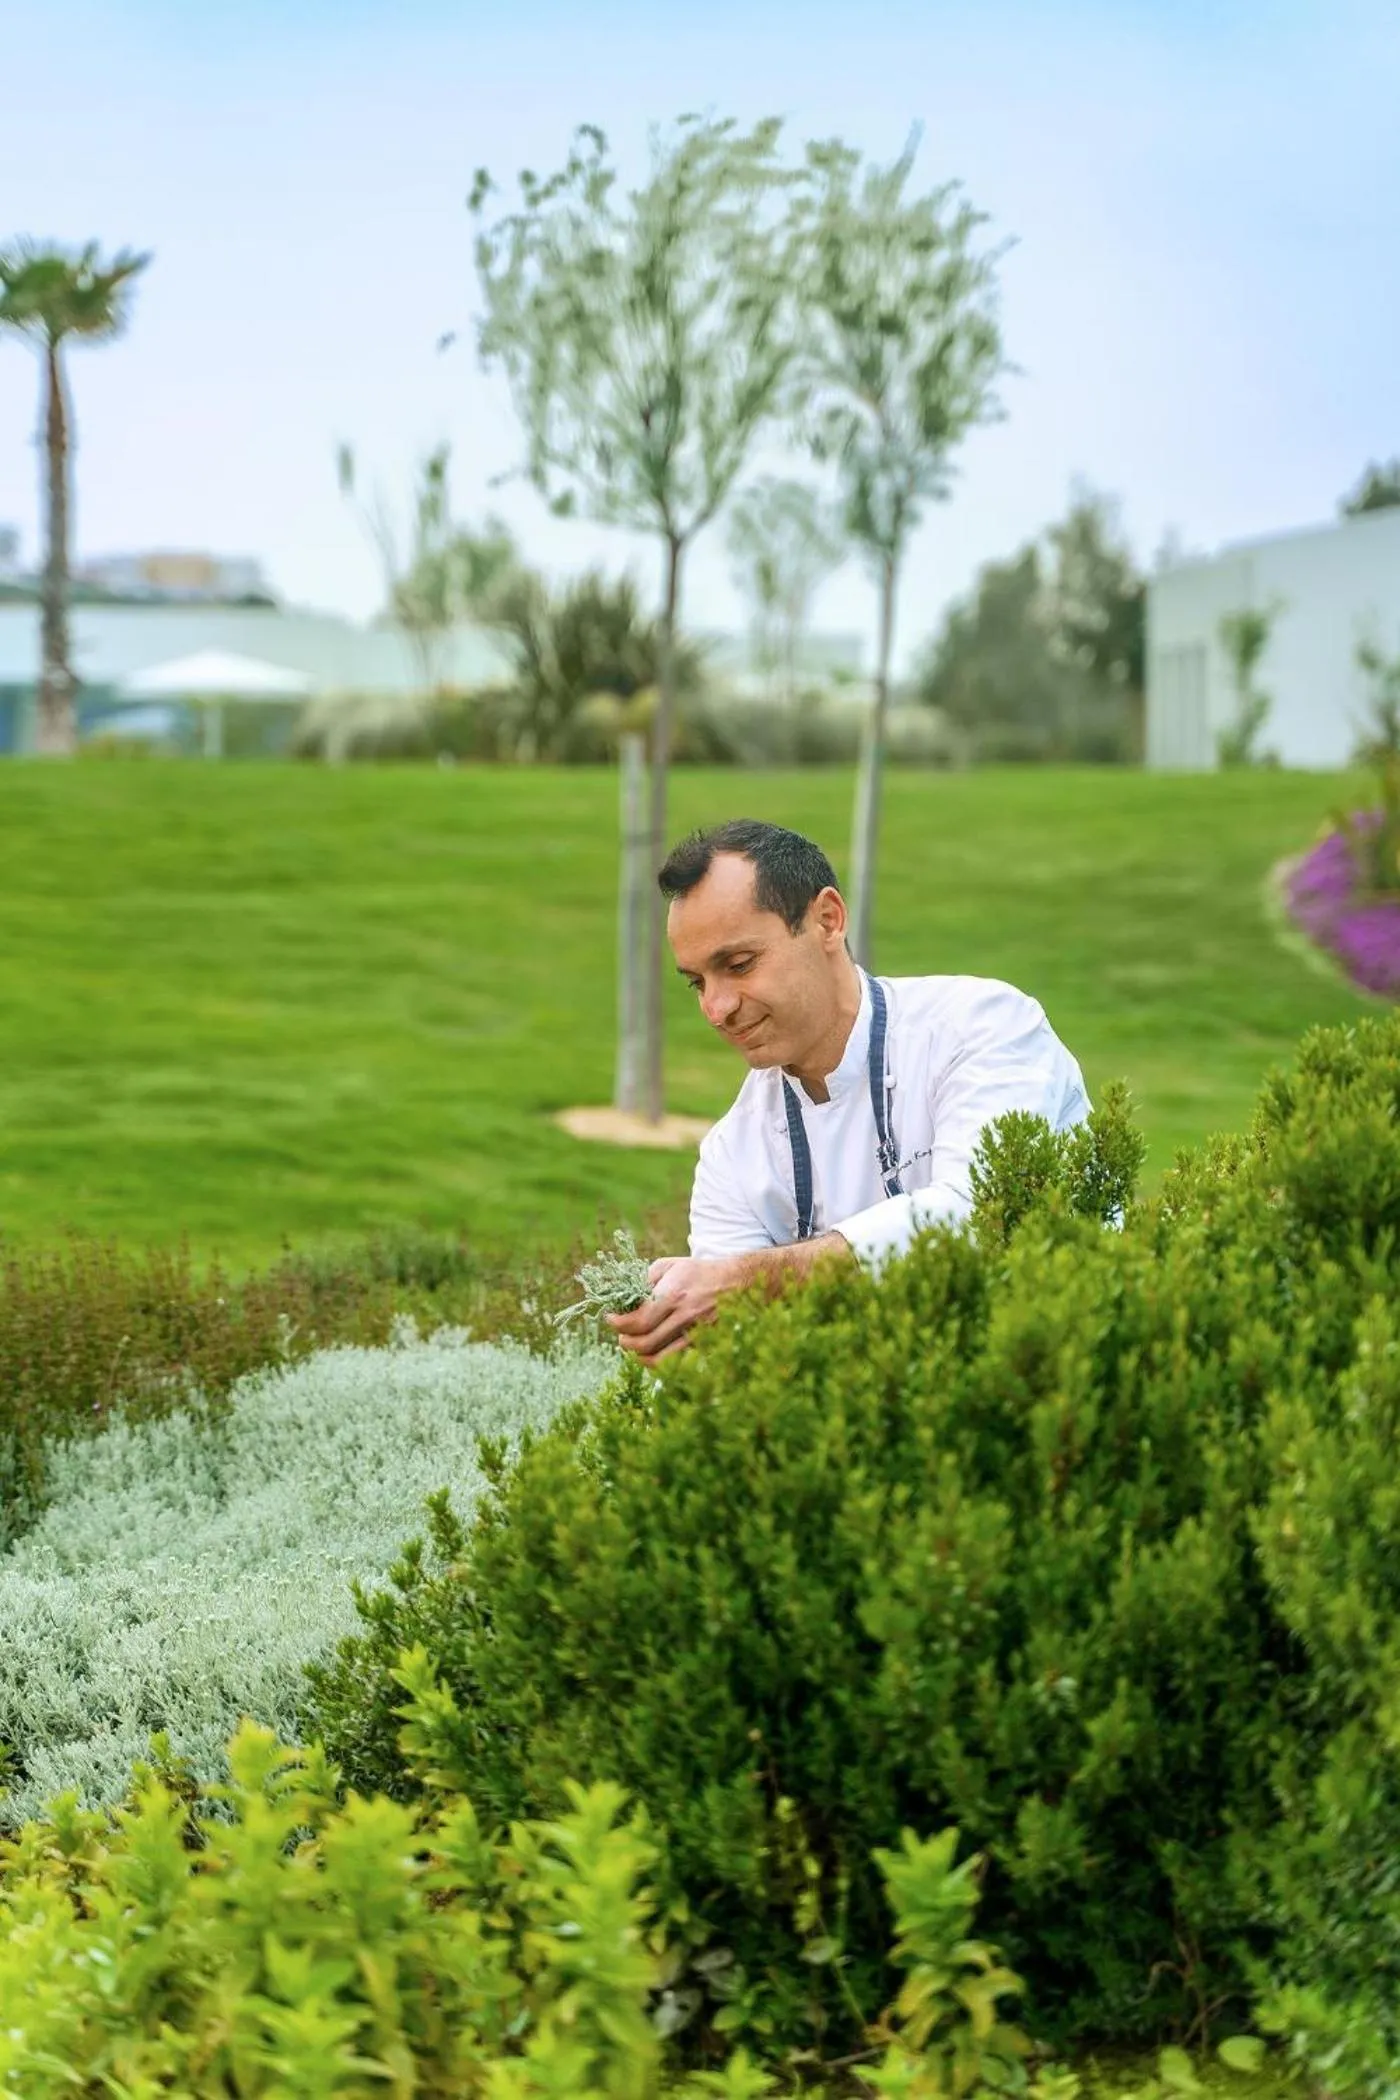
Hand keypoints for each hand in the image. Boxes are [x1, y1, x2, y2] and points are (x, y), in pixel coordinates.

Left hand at [607, 1255, 737, 1366]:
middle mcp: (684, 1316)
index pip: (638, 1321)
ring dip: (639, 1356)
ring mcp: (695, 1333)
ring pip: (659, 1360)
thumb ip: (644, 1280)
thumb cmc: (697, 1272)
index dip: (618, 1324)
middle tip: (620, 1335)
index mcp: (673, 1294)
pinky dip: (659, 1361)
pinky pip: (675, 1361)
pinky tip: (652, 1351)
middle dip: (625, 1343)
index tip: (611, 1319)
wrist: (735, 1281)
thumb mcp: (669, 1265)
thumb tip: (623, 1297)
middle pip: (645, 1344)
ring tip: (633, 1346)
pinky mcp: (703, 1344)